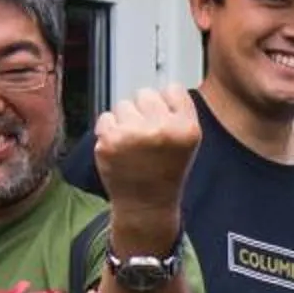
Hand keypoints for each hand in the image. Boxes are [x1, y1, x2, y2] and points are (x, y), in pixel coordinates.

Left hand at [92, 86, 199, 231]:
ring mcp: (134, 134)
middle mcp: (162, 129)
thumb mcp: (188, 143)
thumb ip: (177, 113)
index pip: (172, 89)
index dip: (166, 104)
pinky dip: (108, 131)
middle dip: (143, 111)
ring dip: (125, 120)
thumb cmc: (165, 173)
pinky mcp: (109, 141)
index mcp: (186, 128)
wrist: (146, 205)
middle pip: (145, 93)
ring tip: (133, 144)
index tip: (164, 120)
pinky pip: (105, 118)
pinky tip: (119, 149)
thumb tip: (159, 87)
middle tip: (146, 136)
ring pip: (123, 104)